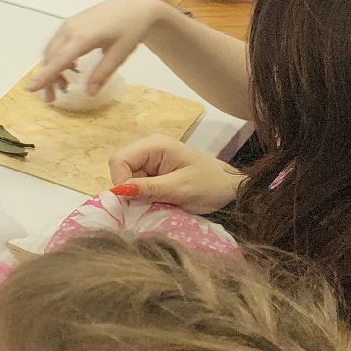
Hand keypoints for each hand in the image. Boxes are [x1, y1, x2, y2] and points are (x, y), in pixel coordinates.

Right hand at [24, 0, 166, 100]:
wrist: (134, 8)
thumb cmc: (130, 30)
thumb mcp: (119, 55)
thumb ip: (102, 74)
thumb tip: (88, 94)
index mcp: (82, 38)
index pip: (58, 60)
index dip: (44, 76)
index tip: (30, 89)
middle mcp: (70, 29)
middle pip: (50, 57)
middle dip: (47, 78)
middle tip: (52, 98)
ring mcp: (68, 24)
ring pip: (51, 50)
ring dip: (52, 68)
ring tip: (64, 85)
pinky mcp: (70, 23)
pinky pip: (57, 43)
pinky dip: (57, 58)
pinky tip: (70, 67)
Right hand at [107, 135, 242, 213]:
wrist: (231, 190)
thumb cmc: (211, 185)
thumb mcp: (181, 189)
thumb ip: (150, 189)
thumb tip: (119, 191)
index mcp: (155, 145)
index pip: (119, 159)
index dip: (120, 181)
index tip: (133, 202)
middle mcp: (148, 149)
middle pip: (119, 168)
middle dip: (127, 190)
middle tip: (145, 205)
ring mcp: (149, 161)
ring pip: (125, 179)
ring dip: (135, 196)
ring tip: (155, 204)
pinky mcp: (152, 174)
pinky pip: (136, 186)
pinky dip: (142, 198)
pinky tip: (156, 203)